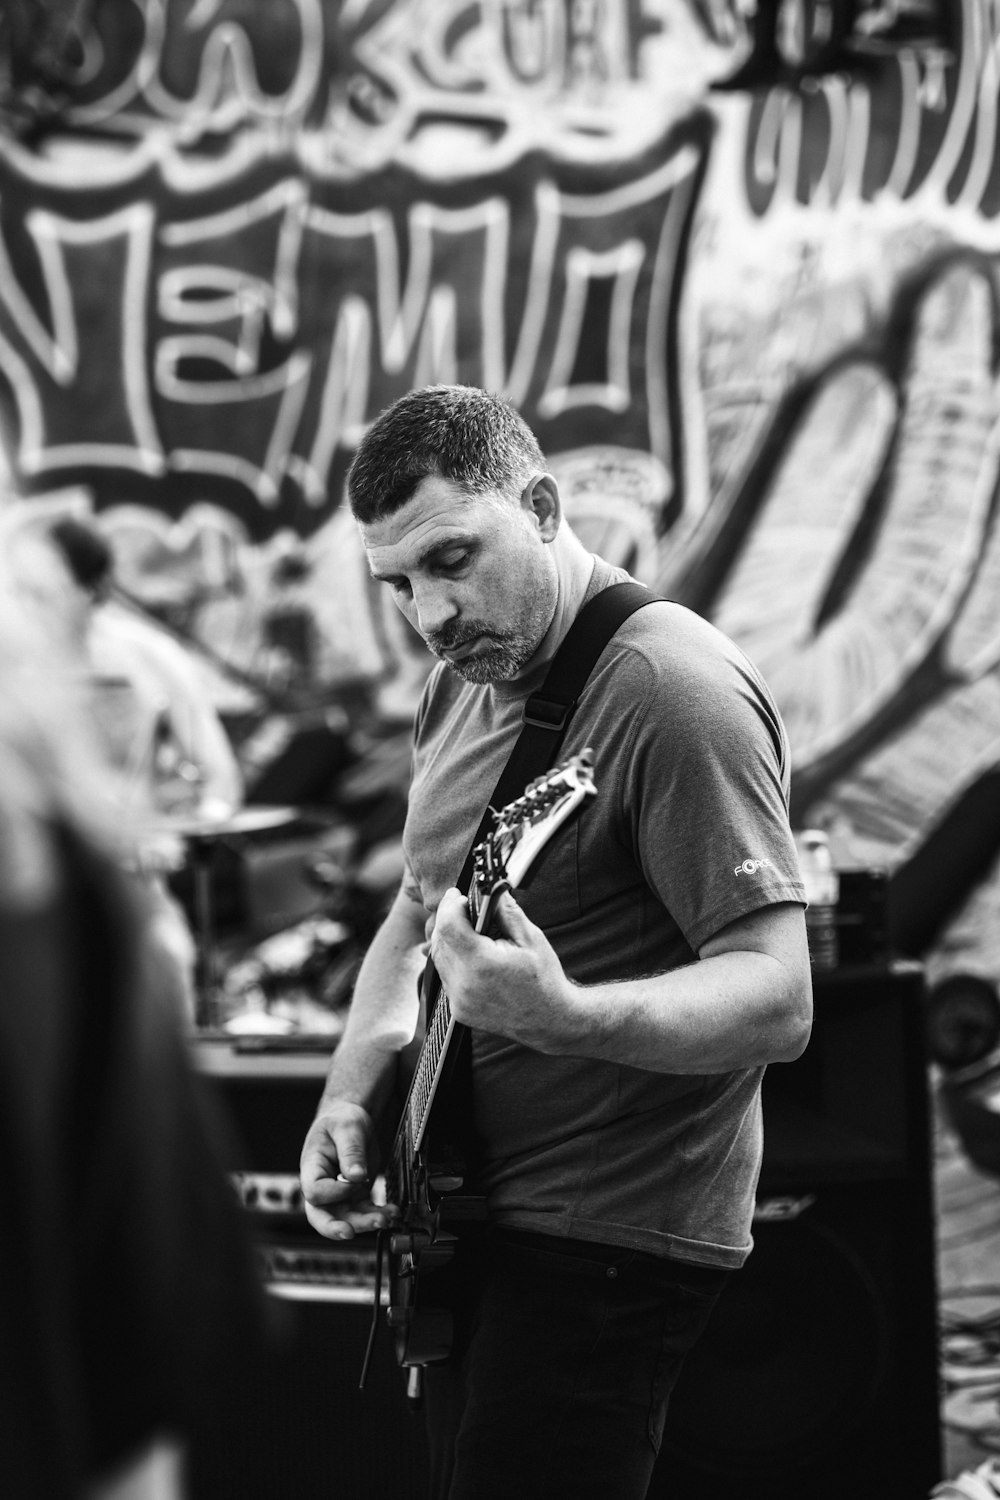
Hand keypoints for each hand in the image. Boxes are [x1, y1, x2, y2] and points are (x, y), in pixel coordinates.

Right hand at [299, 1101, 395, 1240]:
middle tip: (351, 1233)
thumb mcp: (347, 1128)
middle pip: (321, 1216)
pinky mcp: (355, 1196)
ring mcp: (338, 1194)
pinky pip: (364, 1211)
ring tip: (386, 1217)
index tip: (354, 1179)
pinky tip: (392, 1211)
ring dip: (365, 1222)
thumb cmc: (341, 1121)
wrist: (350, 1120)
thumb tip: (356, 1175)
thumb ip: (351, 1151)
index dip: (333, 1192)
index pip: (315, 1192)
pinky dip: (378, 1214)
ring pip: (347, 1218)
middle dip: (336, 1227)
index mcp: (312, 1167)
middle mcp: (322, 1185)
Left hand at [431, 886, 583, 1052]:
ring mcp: (460, 1001)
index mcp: (482, 964)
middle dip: (448, 919)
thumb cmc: (544, 979)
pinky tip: (472, 954)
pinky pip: (446, 977)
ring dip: (449, 939)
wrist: (551, 1020)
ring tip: (470, 930)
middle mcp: (465, 985)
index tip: (457, 894)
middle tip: (465, 908)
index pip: (448, 925)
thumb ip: (506, 911)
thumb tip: (491, 888)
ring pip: (439, 959)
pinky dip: (453, 960)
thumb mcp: (530, 938)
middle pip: (440, 940)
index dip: (449, 905)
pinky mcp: (459, 1010)